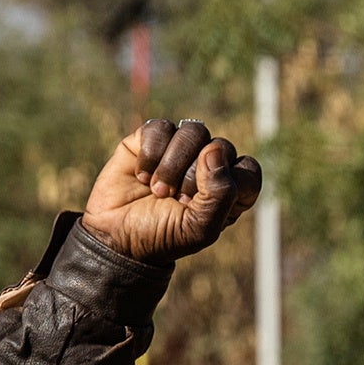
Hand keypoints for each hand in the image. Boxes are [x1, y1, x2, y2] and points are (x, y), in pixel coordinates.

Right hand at [78, 118, 262, 265]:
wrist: (115, 236)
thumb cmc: (161, 236)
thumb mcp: (198, 228)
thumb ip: (219, 194)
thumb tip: (214, 149)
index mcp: (227, 190)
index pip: (248, 169)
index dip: (229, 181)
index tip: (202, 203)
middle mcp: (208, 166)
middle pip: (220, 146)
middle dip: (194, 177)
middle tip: (175, 200)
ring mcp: (180, 150)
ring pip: (193, 131)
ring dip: (172, 164)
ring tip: (156, 189)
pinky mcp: (151, 138)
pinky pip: (162, 128)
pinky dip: (150, 154)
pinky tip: (140, 175)